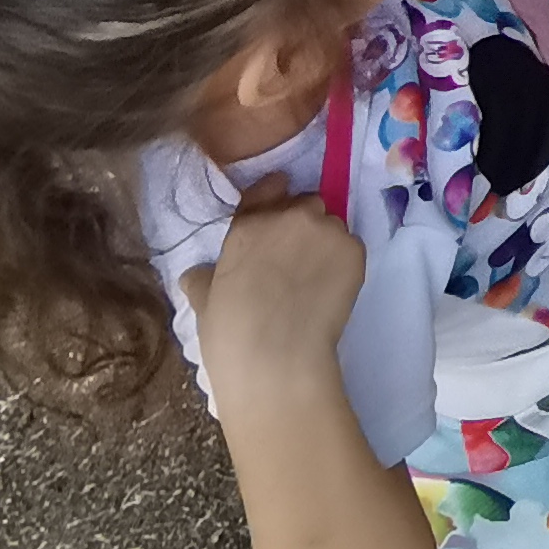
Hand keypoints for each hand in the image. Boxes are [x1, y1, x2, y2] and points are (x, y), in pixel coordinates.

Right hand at [180, 181, 366, 381]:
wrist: (277, 360)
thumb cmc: (232, 334)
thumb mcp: (205, 303)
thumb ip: (203, 280)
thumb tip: (194, 276)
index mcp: (249, 224)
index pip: (268, 188)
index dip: (275, 198)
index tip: (280, 211)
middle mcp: (290, 217)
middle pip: (306, 206)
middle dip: (302, 227)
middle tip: (295, 262)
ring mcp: (326, 231)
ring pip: (332, 226)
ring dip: (325, 244)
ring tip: (315, 282)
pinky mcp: (354, 250)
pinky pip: (351, 248)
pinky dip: (345, 263)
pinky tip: (332, 291)